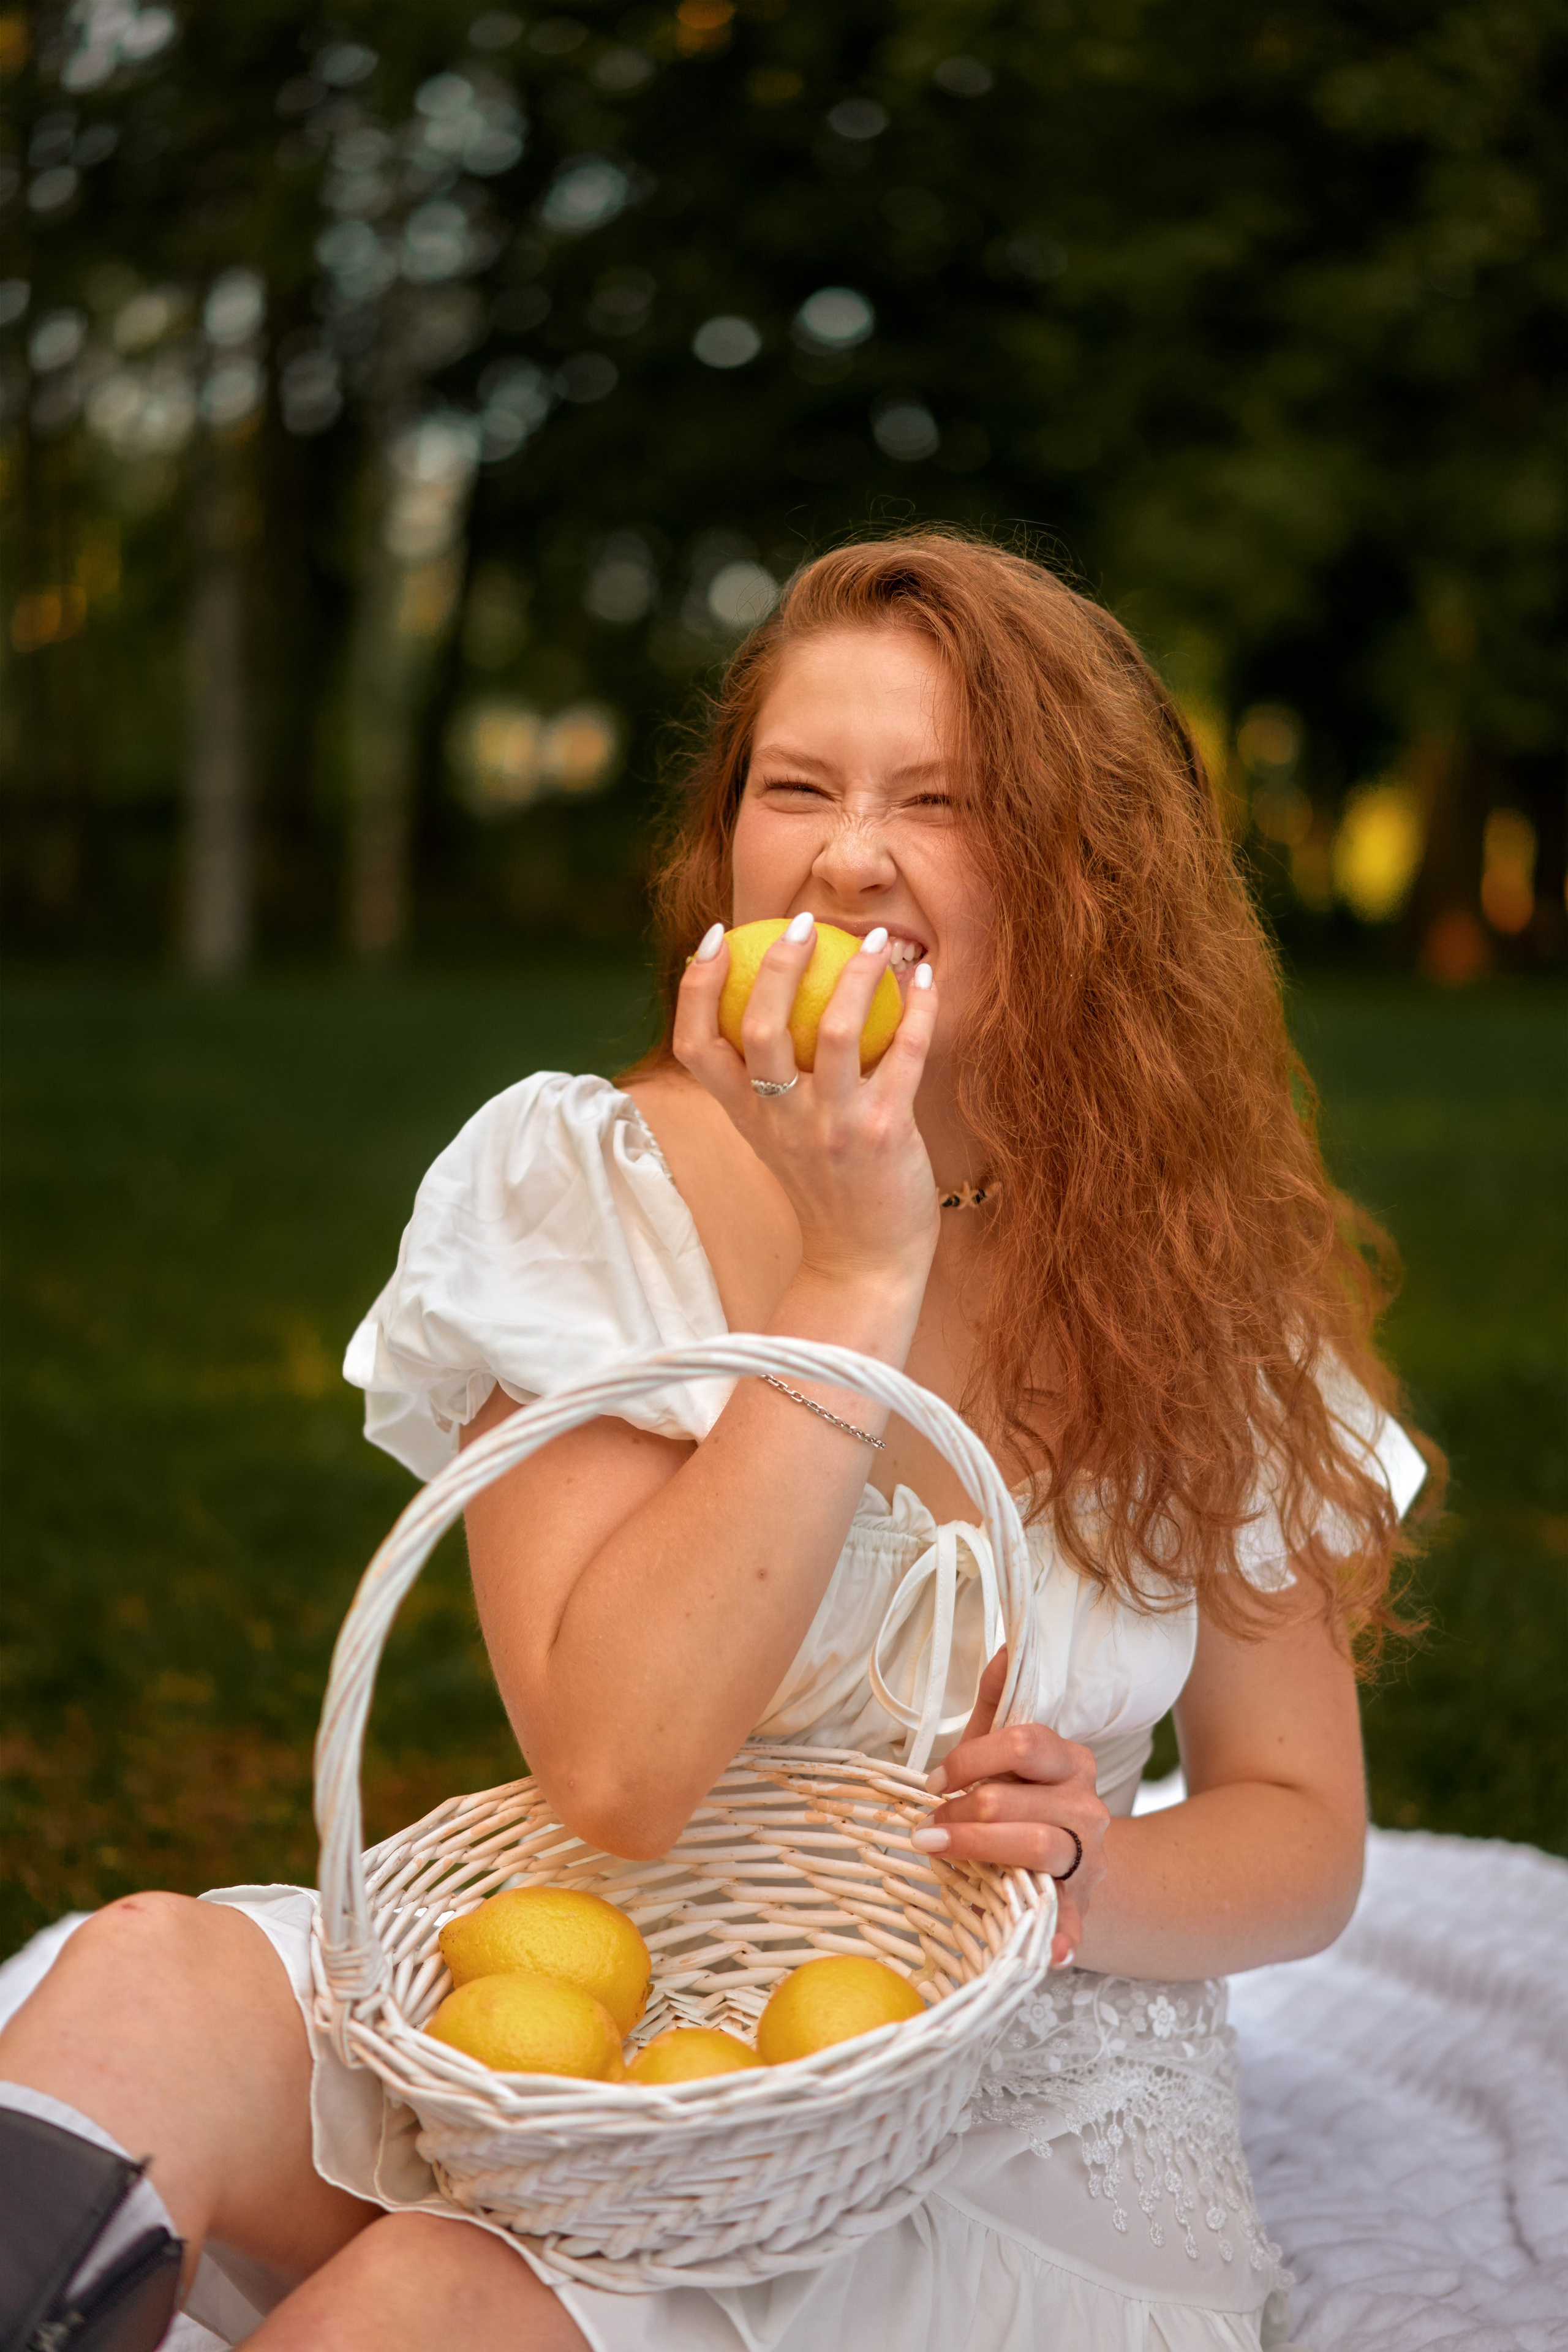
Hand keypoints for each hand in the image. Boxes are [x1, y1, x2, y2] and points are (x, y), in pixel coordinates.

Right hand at [673, 917, 941, 1285]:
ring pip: (832, 1031)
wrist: (865, 1262)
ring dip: (858, 973)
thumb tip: (770, 998)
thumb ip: (767, 1082)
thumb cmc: (826, 1185)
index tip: (713, 937)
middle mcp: (779, 1119)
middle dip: (777, 962)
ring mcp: (831, 1127)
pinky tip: (926, 980)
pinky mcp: (885, 1133)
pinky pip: (905, 1054)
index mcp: (745, 1116)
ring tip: (881, 938)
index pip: (695, 1046)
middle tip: (805, 921)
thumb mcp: (779, 1137)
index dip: (694, 986)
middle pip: (759, 1026)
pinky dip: (919, 1009)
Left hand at [913, 1649, 1109, 1966]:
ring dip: (979, 1852)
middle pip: (1019, 1800)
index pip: (1022, 1742)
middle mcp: (1087, 1805)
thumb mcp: (1008, 1752)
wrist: (1072, 1861)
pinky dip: (1063, 1937)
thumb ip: (1001, 1701)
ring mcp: (1087, 1858)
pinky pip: (1074, 1922)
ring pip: (1038, 1848)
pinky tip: (1052, 1952)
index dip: (969, 1758)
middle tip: (925, 1825)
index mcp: (1069, 1761)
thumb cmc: (1024, 1799)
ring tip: (935, 1851)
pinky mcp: (1081, 1905)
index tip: (933, 1781)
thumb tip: (1003, 1647)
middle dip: (962, 1811)